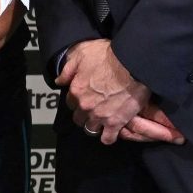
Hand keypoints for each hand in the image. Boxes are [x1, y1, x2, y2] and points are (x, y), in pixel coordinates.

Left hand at [55, 40, 182, 144]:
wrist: (133, 64)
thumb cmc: (110, 56)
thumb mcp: (82, 54)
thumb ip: (68, 69)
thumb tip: (59, 80)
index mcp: (76, 90)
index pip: (70, 102)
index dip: (78, 100)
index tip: (85, 98)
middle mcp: (85, 105)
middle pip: (78, 118)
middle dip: (84, 114)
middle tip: (95, 109)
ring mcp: (99, 116)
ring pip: (90, 129)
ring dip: (95, 125)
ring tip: (103, 120)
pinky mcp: (115, 123)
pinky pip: (107, 138)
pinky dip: (109, 136)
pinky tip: (112, 131)